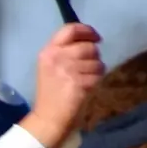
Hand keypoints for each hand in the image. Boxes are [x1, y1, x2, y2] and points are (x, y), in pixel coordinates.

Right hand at [22, 23, 104, 147]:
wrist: (48, 118)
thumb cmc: (51, 93)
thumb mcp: (50, 66)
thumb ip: (64, 51)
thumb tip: (91, 41)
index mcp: (48, 51)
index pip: (70, 29)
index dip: (87, 31)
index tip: (96, 38)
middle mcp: (57, 57)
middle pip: (88, 46)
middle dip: (94, 55)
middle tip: (88, 67)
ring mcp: (67, 70)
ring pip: (96, 61)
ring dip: (96, 70)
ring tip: (85, 79)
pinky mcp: (78, 82)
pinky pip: (98, 74)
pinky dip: (96, 81)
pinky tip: (86, 88)